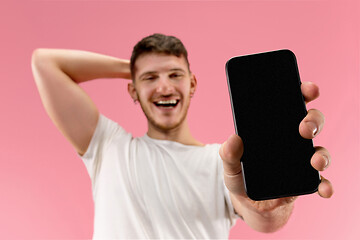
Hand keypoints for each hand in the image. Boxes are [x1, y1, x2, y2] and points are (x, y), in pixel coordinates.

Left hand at [219, 81, 333, 213]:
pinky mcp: (306, 180)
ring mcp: (301, 159)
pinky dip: (326, 184)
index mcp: (273, 128)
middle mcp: (291, 140)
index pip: (290, 103)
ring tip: (315, 161)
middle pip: (310, 121)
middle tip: (304, 128)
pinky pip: (321, 180)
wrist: (248, 203)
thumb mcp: (230, 164)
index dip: (302, 92)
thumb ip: (228, 154)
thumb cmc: (241, 176)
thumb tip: (233, 139)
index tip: (308, 89)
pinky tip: (324, 189)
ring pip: (319, 149)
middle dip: (313, 120)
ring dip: (322, 154)